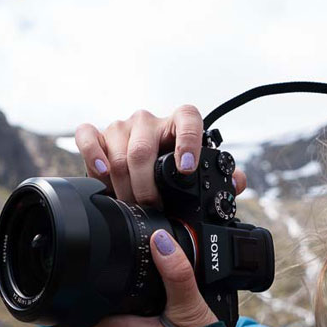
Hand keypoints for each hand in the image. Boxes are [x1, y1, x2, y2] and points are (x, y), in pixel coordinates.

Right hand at [72, 106, 246, 206]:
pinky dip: (93, 155)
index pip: (188, 119)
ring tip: (130, 203)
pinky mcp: (98, 134)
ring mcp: (122, 126)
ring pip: (117, 153)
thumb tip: (238, 181)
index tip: (186, 167)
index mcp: (179, 123)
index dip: (188, 141)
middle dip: (146, 186)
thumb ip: (223, 179)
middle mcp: (149, 121)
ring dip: (123, 185)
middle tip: (152, 207)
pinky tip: (101, 172)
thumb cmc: (173, 172)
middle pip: (142, 150)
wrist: (141, 170)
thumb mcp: (199, 176)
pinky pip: (88, 137)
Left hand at [74, 229, 219, 326]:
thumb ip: (175, 273)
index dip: (80, 288)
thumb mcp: (189, 309)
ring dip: (119, 313)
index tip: (92, 273)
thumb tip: (160, 241)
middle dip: (105, 296)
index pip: (78, 307)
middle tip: (127, 281)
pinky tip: (150, 321)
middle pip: (93, 312)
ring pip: (107, 326)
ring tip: (143, 302)